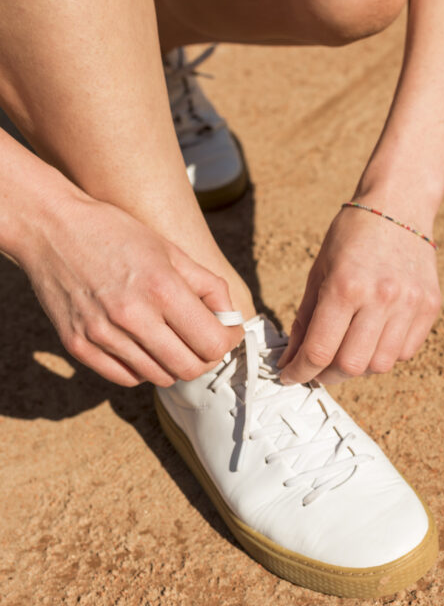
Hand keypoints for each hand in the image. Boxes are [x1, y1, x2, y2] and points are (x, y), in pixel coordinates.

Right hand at [20, 194, 241, 386]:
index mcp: (162, 289)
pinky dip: (144, 368)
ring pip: (160, 377)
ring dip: (175, 364)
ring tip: (173, 340)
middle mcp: (132, 317)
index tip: (227, 332)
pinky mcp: (78, 346)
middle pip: (190, 369)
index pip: (213, 343)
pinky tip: (144, 346)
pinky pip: (126, 378)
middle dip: (206, 358)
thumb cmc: (116, 234)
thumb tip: (230, 319)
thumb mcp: (171, 250)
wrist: (50, 227)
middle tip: (203, 341)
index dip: (228, 341)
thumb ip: (208, 287)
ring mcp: (102, 335)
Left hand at [278, 201, 440, 384]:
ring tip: (348, 351)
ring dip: (359, 367)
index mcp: (345, 287)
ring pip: (380, 365)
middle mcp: (381, 298)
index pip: (319, 350)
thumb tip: (293, 359)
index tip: (291, 376)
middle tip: (318, 368)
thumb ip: (306, 318)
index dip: (300, 372)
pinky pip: (405, 352)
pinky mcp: (430, 307)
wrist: (399, 206)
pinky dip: (386, 353)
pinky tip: (374, 338)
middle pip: (350, 366)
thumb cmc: (352, 236)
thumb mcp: (319, 271)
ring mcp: (410, 304)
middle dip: (328, 375)